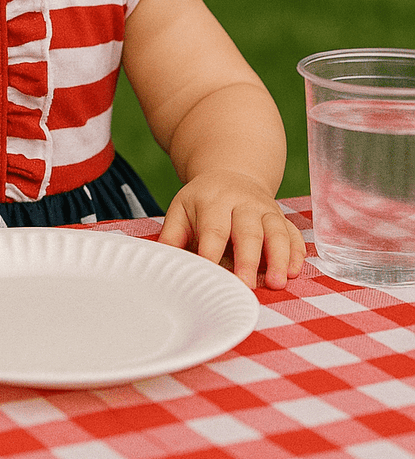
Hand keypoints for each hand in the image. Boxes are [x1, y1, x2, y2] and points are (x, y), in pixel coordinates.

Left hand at [158, 171, 305, 289]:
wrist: (232, 173)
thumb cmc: (202, 201)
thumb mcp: (181, 209)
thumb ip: (172, 237)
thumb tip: (162, 265)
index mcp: (214, 200)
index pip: (214, 229)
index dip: (212, 253)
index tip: (211, 278)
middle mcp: (243, 202)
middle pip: (248, 231)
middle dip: (248, 260)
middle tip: (247, 286)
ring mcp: (266, 209)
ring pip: (276, 232)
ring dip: (279, 258)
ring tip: (277, 283)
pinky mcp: (282, 217)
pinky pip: (293, 233)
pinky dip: (296, 252)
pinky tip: (295, 272)